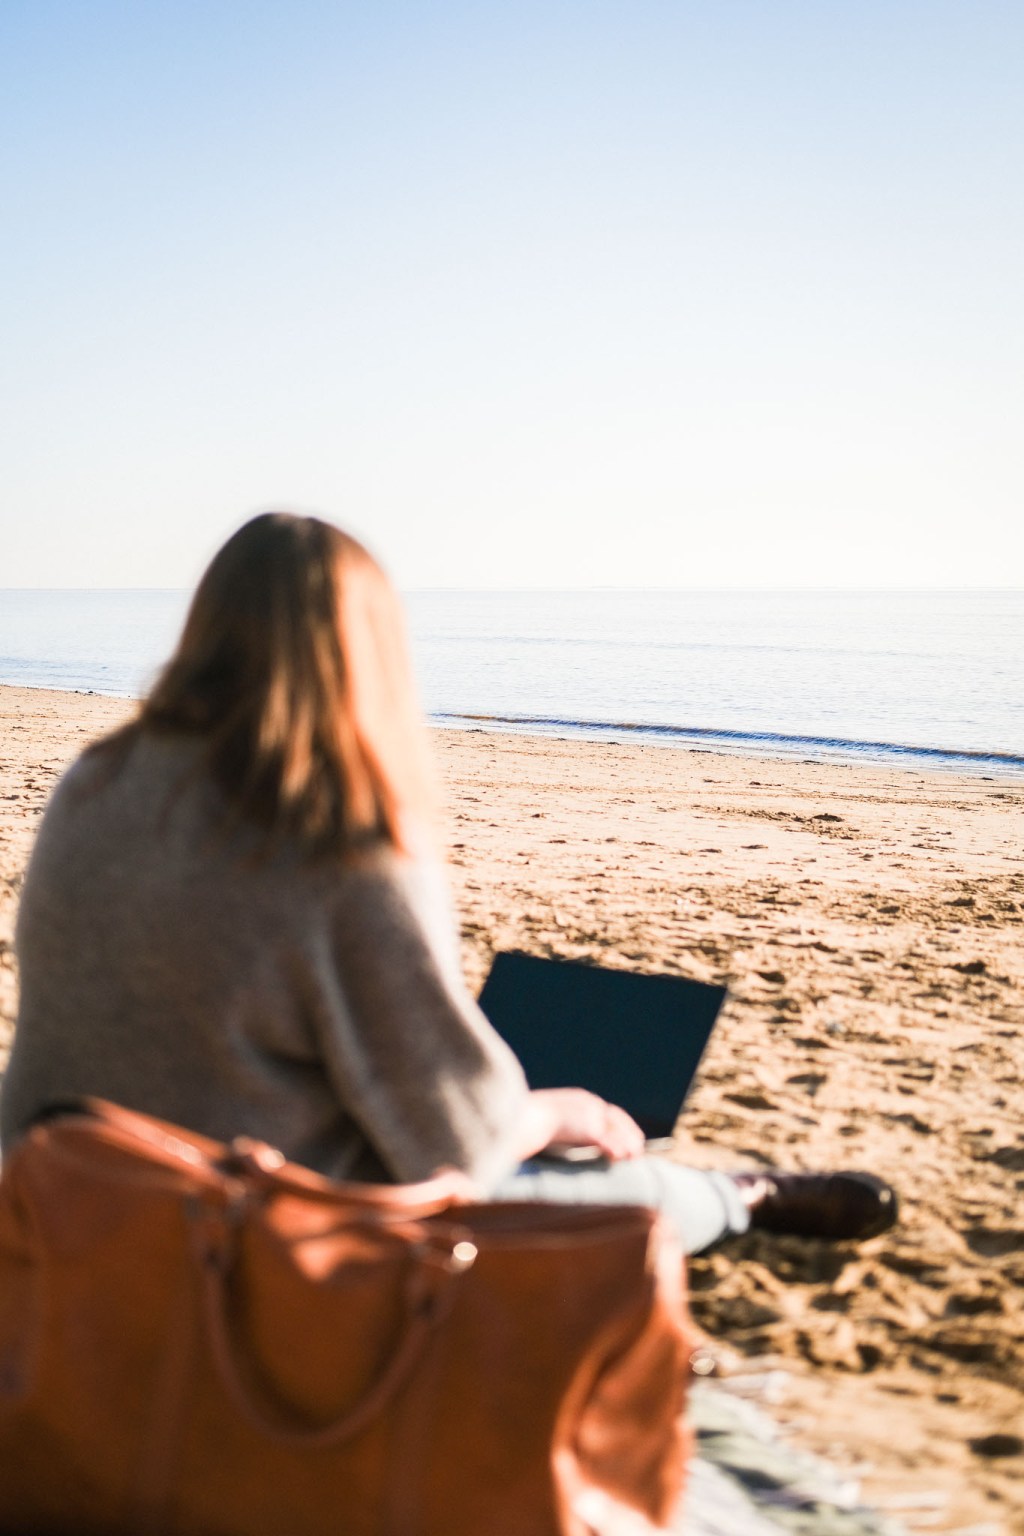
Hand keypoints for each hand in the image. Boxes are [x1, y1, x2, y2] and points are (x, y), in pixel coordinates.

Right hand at [519, 1088, 644, 1161]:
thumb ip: (560, 1125)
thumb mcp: (547, 1120)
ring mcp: (591, 1116)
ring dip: (629, 1144)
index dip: (618, 1123)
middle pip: (617, 1118)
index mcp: (579, 1099)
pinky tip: (624, 1159)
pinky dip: (619, 1150)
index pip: (606, 1110)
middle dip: (629, 1132)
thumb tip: (558, 1136)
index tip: (626, 1133)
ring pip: (618, 1131)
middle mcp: (589, 1104)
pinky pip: (611, 1142)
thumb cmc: (527, 1121)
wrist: (524, 1119)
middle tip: (637, 1147)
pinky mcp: (591, 1130)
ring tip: (635, 1156)